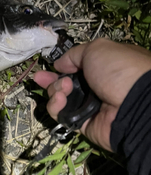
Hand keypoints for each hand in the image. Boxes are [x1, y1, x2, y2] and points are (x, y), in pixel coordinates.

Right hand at [34, 39, 150, 150]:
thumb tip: (59, 64)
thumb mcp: (96, 49)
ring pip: (61, 99)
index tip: (51, 66)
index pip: (78, 66)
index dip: (62, 66)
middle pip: (66, 83)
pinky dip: (56, 106)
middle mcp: (97, 87)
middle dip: (51, 80)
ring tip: (63, 88)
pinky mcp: (83, 124)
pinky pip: (62, 115)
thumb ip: (74, 54)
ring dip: (55, 91)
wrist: (134, 103)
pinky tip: (60, 99)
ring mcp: (90, 107)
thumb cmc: (118, 69)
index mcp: (105, 67)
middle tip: (41, 78)